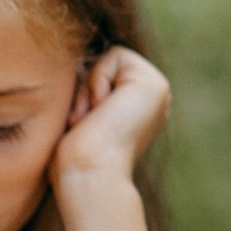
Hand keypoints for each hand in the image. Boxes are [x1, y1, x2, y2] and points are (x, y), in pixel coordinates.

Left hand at [51, 48, 171, 210]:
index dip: (82, 93)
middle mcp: (151, 101)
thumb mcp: (77, 120)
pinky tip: (99, 109)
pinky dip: (96, 80)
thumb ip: (83, 94)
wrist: (88, 174)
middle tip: (81, 121)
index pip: (100, 76)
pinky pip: (114, 55)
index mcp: (136, 111)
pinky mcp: (155, 84)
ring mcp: (157, 91)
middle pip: (103, 65)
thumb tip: (72, 68)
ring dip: (88, 87)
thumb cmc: (73, 159)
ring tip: (89, 118)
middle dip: (85, 89)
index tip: (78, 125)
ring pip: (107, 59)